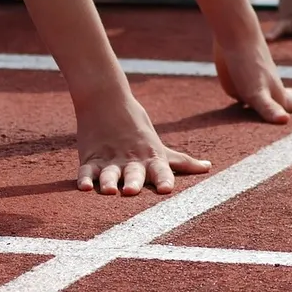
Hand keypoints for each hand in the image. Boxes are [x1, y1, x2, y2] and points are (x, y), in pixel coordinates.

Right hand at [76, 95, 210, 195]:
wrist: (106, 100)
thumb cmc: (137, 127)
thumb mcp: (160, 146)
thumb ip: (182, 162)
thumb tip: (208, 167)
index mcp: (150, 158)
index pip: (160, 170)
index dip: (164, 179)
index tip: (167, 190)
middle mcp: (131, 161)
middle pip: (133, 173)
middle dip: (133, 182)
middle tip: (132, 191)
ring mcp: (110, 160)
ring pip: (109, 174)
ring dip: (109, 182)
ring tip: (109, 191)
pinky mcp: (90, 158)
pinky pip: (86, 170)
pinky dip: (84, 179)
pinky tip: (83, 187)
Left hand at [213, 39, 291, 122]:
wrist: (235, 32)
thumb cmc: (247, 64)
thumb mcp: (255, 92)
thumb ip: (269, 108)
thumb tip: (284, 120)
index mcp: (277, 95)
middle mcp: (270, 88)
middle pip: (291, 97)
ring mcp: (257, 80)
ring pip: (277, 91)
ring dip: (289, 93)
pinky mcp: (242, 74)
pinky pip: (254, 87)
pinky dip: (259, 89)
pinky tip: (255, 90)